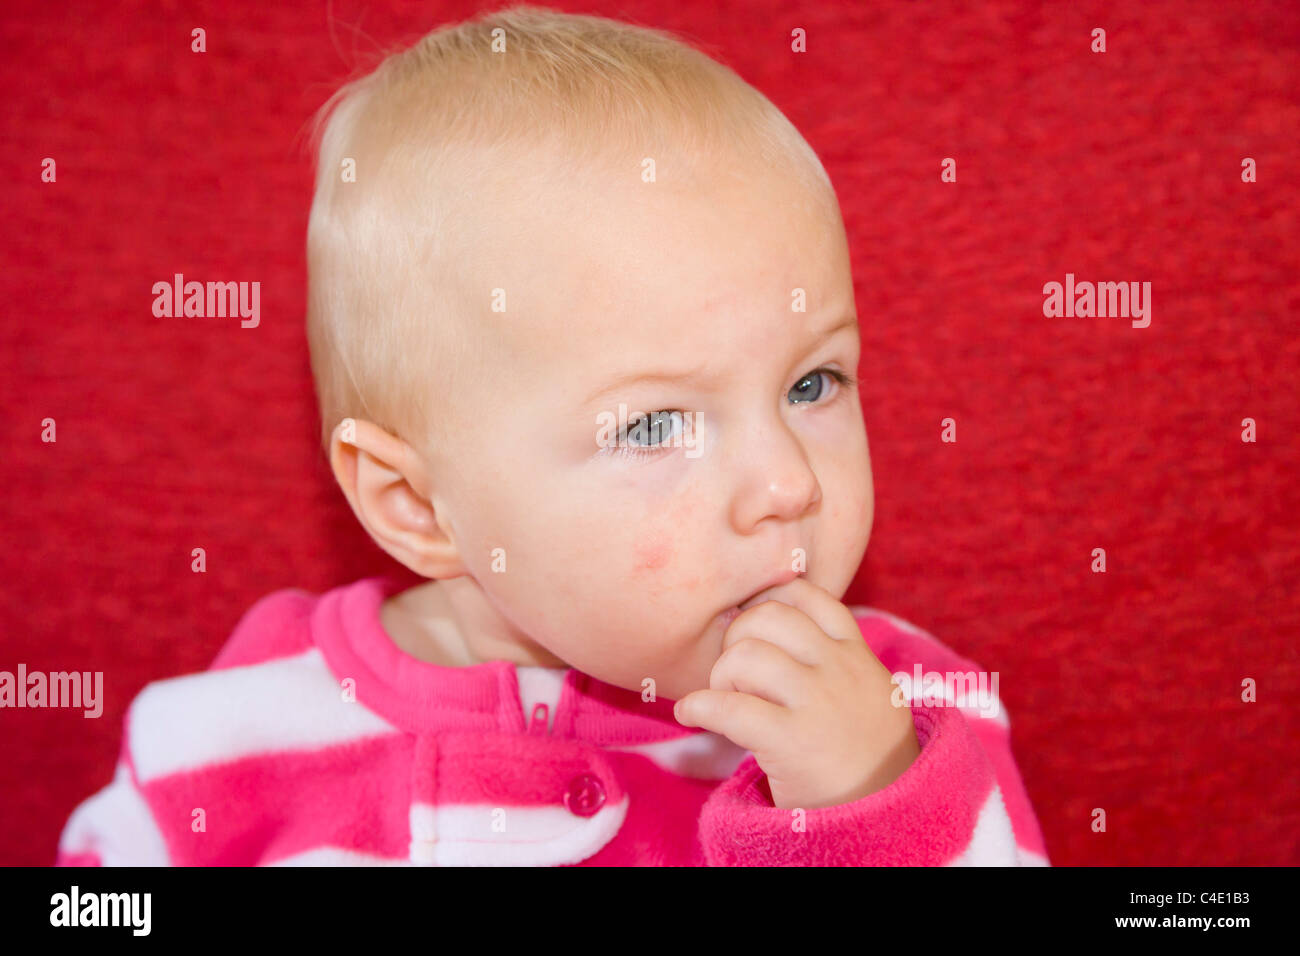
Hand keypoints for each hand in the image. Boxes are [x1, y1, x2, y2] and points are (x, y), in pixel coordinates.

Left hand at [674, 576, 920, 809]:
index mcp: (856, 652)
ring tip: (724, 698)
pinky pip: (728, 708)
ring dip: (720, 675)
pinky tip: (691, 714)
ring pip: (746, 656)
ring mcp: (818, 703)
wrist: (885, 814)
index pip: (805, 593)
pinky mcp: (791, 742)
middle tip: (733, 669)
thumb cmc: (861, 752)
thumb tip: (763, 618)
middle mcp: (840, 669)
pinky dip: (698, 707)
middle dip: (738, 636)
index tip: (750, 625)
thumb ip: (831, 655)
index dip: (766, 599)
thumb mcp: (866, 689)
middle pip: (768, 616)